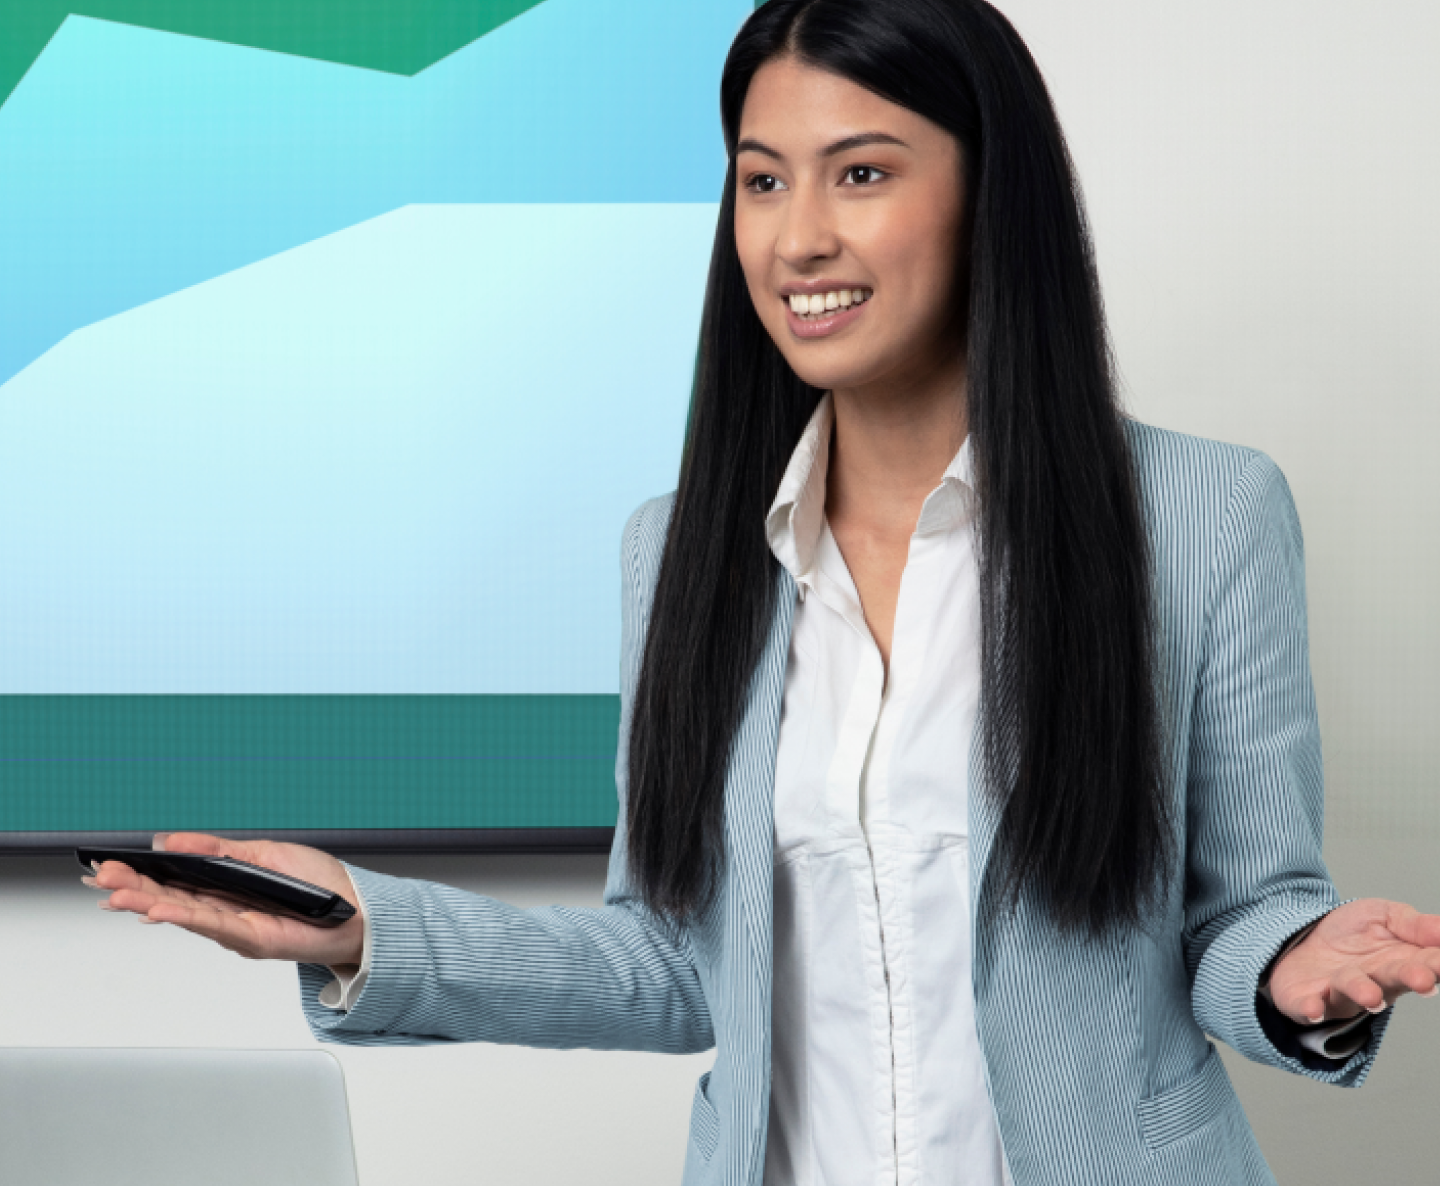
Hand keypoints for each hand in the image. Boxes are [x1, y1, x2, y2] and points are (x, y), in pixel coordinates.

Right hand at [86, 832, 364, 969]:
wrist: (359, 909)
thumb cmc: (318, 883)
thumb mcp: (264, 853)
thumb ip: (217, 849)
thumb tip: (174, 839)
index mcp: (225, 887)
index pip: (174, 880)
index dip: (141, 874)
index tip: (109, 864)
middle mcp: (226, 910)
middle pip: (171, 898)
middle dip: (133, 888)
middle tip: (100, 877)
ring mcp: (237, 928)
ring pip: (185, 913)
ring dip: (148, 904)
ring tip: (115, 895)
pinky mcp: (255, 939)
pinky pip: (215, 925)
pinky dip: (185, 916)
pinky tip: (159, 909)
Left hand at [1268, 898, 1439, 1024]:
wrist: (1302, 937)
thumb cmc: (1350, 932)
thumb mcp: (1384, 916)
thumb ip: (1413, 925)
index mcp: (1399, 963)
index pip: (1424, 964)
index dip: (1436, 964)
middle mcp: (1374, 983)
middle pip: (1394, 981)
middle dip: (1409, 979)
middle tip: (1423, 980)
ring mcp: (1341, 994)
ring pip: (1352, 995)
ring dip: (1361, 993)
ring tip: (1371, 996)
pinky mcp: (1306, 1000)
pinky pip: (1307, 1007)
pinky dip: (1310, 1008)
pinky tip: (1313, 1008)